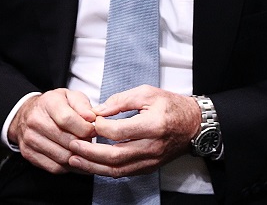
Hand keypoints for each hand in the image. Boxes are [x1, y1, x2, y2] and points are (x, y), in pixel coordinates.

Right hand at [7, 88, 96, 173]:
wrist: (28, 113)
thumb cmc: (56, 104)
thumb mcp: (72, 96)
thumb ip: (83, 106)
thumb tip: (92, 118)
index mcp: (48, 103)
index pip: (67, 119)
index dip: (85, 128)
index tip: (93, 130)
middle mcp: (35, 121)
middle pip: (66, 140)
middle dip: (83, 143)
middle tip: (90, 140)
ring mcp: (30, 139)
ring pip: (62, 157)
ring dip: (78, 156)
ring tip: (83, 148)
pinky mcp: (29, 154)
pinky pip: (55, 167)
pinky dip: (69, 166)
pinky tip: (75, 158)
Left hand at [66, 85, 199, 177]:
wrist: (194, 125)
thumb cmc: (171, 106)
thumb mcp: (148, 93)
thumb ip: (121, 100)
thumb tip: (98, 111)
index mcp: (154, 125)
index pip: (119, 131)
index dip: (101, 127)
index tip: (92, 120)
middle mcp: (152, 147)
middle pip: (115, 156)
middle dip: (89, 153)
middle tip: (72, 146)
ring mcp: (151, 161)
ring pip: (117, 170)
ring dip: (92, 166)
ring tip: (74, 159)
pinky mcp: (149, 168)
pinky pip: (123, 173)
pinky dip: (104, 170)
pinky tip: (91, 164)